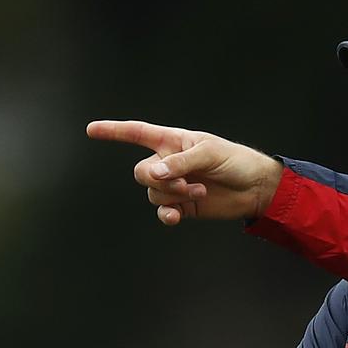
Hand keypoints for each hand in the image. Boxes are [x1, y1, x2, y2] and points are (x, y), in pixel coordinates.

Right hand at [87, 119, 283, 224]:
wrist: (256, 188)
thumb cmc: (236, 161)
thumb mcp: (210, 154)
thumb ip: (181, 162)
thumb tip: (155, 173)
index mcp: (173, 141)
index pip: (138, 133)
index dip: (114, 131)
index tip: (91, 129)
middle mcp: (169, 162)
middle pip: (142, 172)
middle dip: (158, 179)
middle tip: (186, 183)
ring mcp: (174, 185)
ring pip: (154, 192)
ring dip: (174, 194)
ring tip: (200, 191)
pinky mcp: (183, 206)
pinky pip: (162, 211)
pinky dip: (165, 214)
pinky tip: (174, 217)